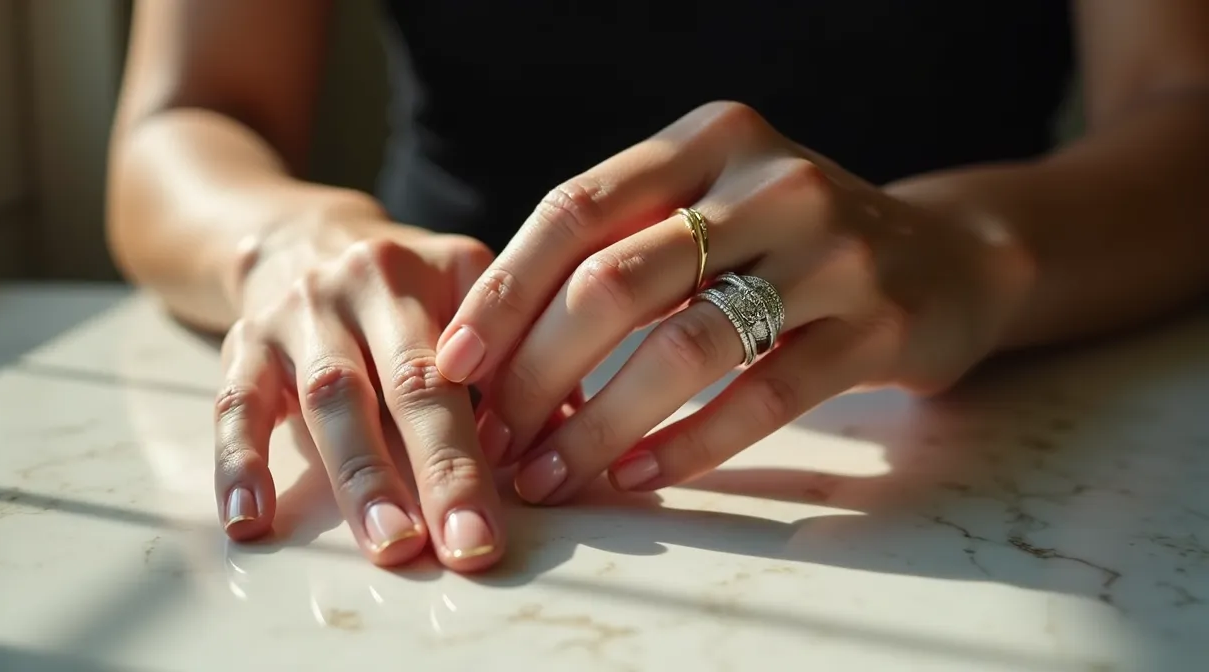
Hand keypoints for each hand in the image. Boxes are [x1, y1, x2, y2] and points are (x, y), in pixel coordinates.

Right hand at [212, 194, 508, 570]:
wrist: (300, 236)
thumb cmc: (406, 293)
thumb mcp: (468, 296)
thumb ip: (518, 364)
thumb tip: (576, 444)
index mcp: (440, 271)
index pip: (476, 360)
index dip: (500, 435)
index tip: (516, 506)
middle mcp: (369, 282)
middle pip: (410, 380)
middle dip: (442, 470)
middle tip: (468, 547)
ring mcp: (302, 310)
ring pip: (329, 396)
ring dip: (362, 476)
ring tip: (390, 544)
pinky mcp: (244, 338)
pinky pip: (235, 402)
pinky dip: (239, 462)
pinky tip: (249, 522)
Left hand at [436, 101, 1028, 503]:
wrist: (949, 257)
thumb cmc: (794, 241)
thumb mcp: (715, 205)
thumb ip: (623, 244)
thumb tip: (494, 341)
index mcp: (709, 140)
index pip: (576, 209)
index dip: (503, 291)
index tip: (453, 362)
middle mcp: (769, 180)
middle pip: (616, 281)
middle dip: (537, 371)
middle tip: (495, 438)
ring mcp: (832, 250)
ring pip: (683, 346)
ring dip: (599, 422)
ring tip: (550, 474)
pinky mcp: (879, 325)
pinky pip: (762, 397)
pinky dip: (687, 445)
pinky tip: (635, 476)